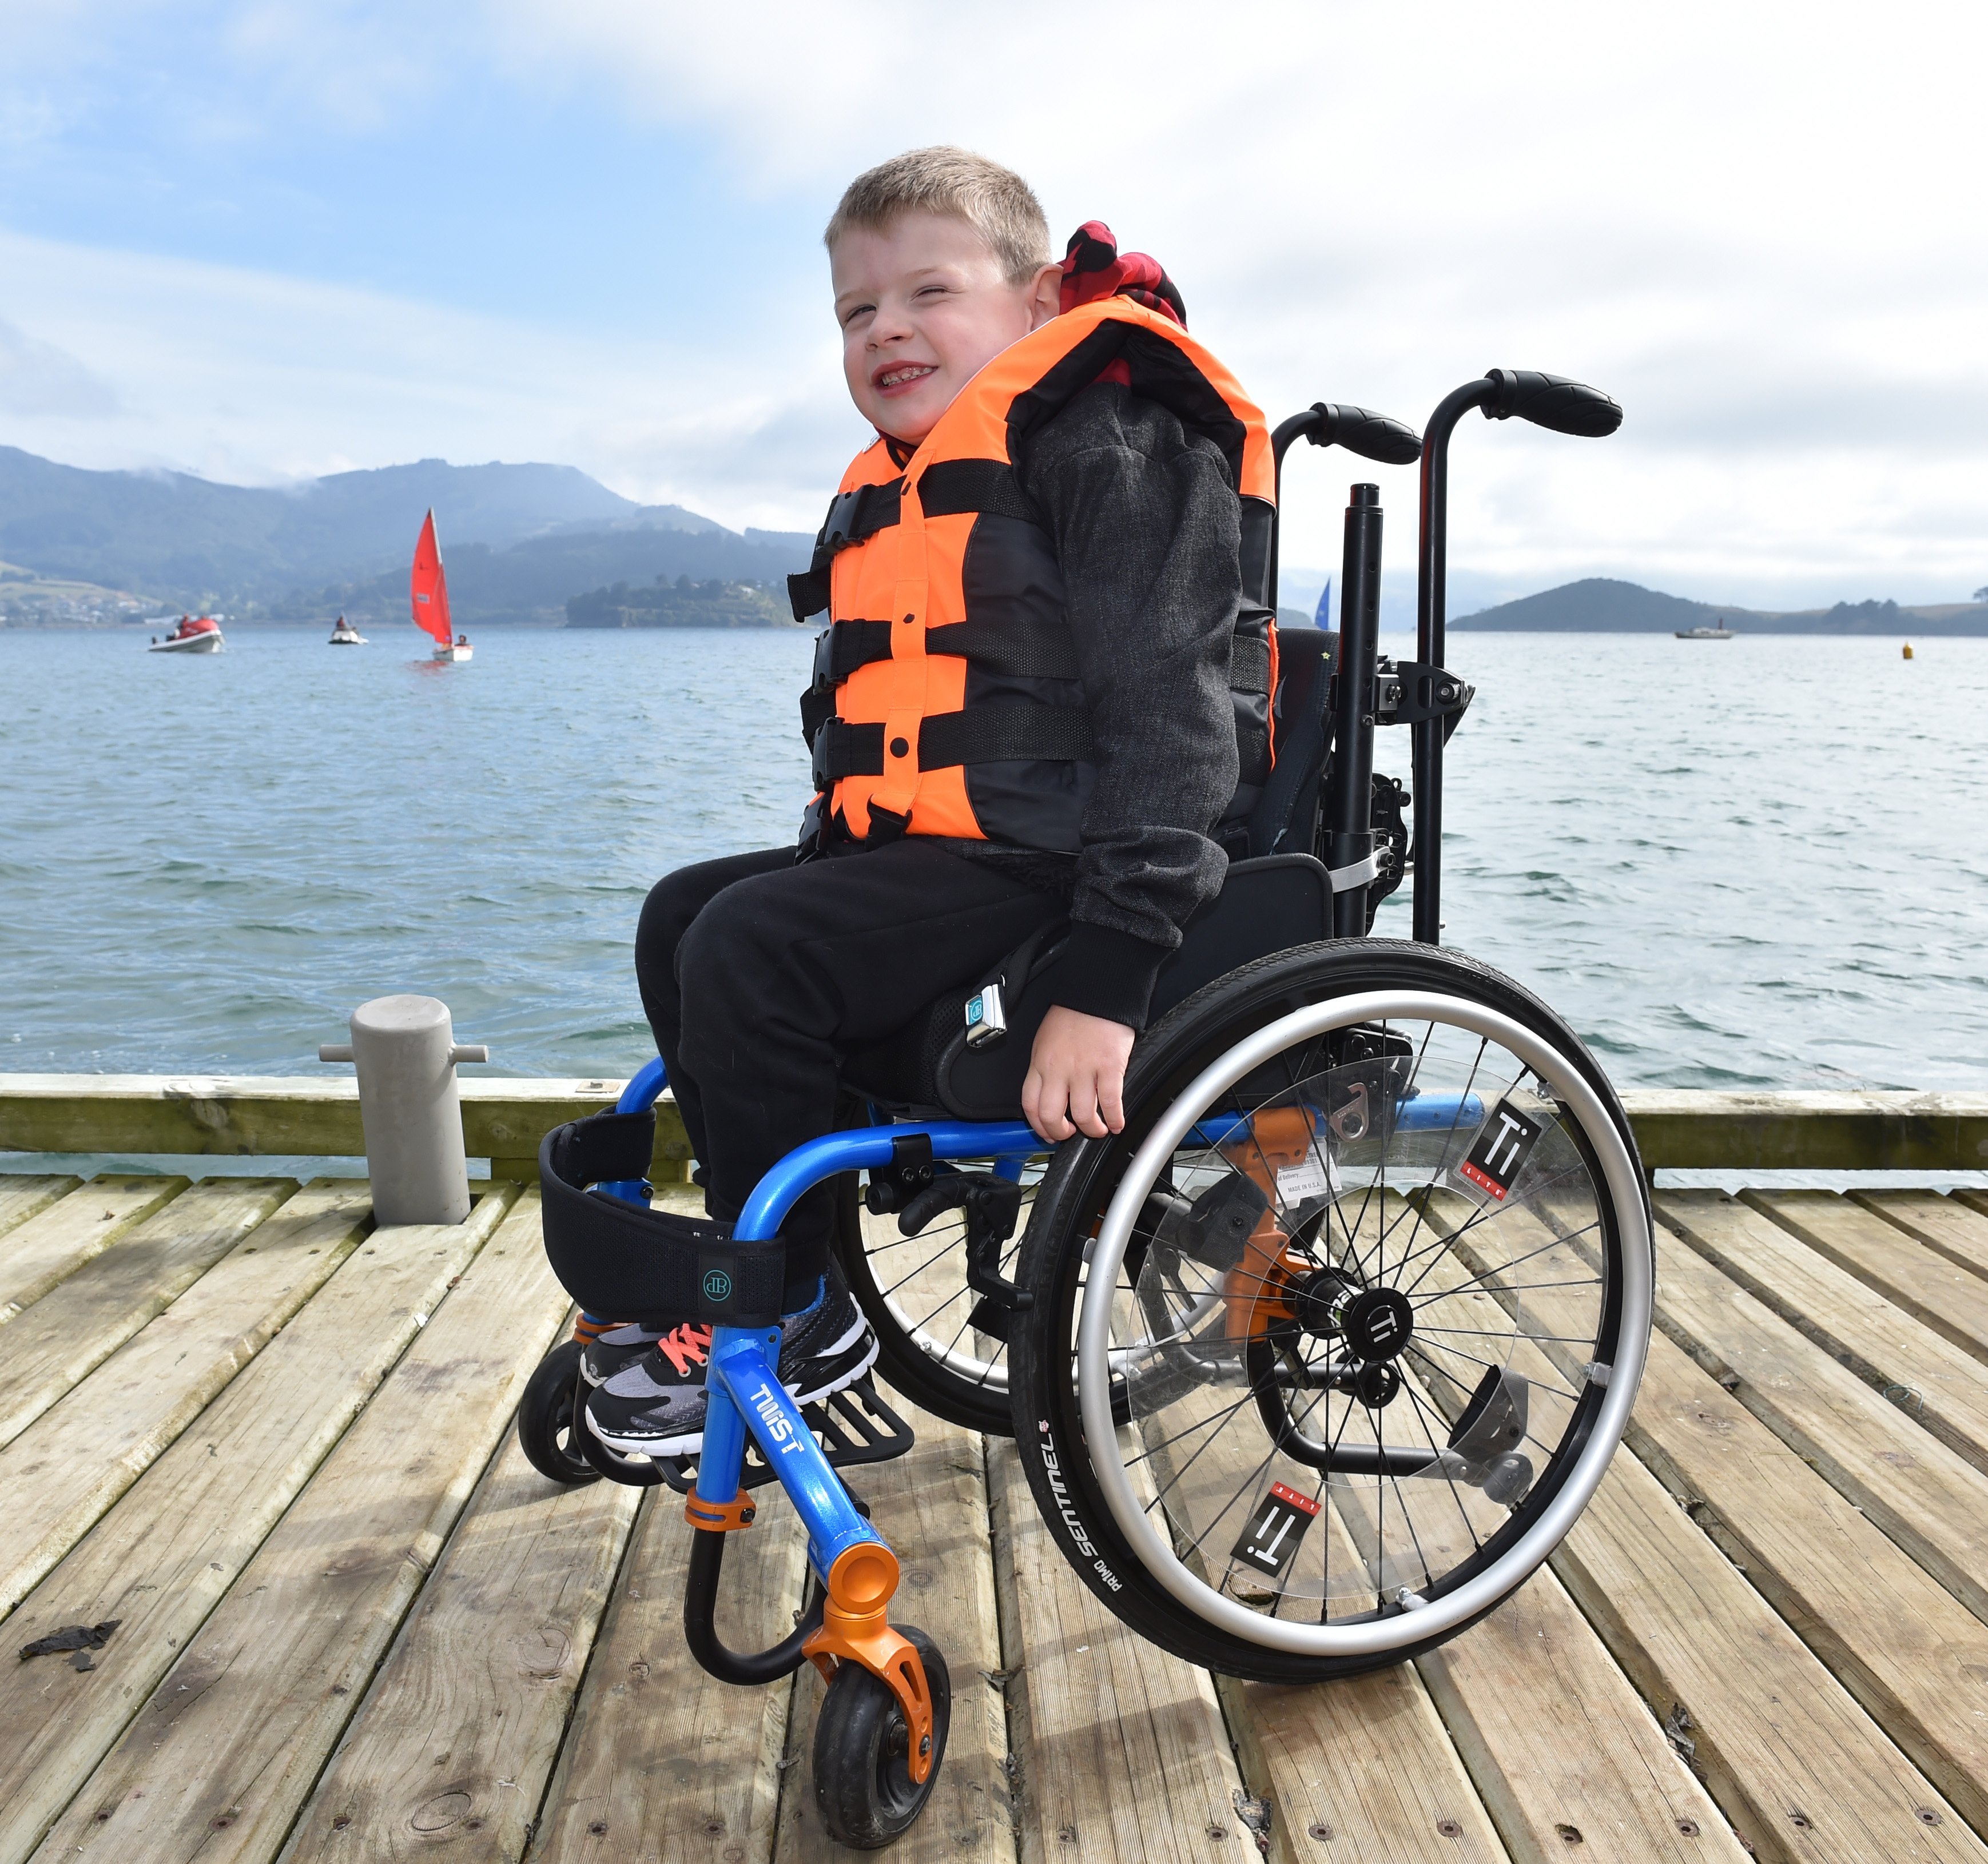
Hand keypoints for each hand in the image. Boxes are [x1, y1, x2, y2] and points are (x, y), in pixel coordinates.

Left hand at [1023, 1006, 1135, 1143]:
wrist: (1098, 992)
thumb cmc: (1073, 1014)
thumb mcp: (1045, 1041)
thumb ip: (1045, 1068)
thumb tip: (1050, 1094)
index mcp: (1040, 1063)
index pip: (1030, 1104)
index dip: (1038, 1125)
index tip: (1047, 1132)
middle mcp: (1059, 1069)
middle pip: (1051, 1115)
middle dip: (1060, 1133)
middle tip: (1070, 1134)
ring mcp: (1084, 1069)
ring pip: (1082, 1115)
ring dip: (1091, 1129)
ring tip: (1097, 1129)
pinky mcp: (1109, 1067)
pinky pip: (1110, 1103)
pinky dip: (1114, 1119)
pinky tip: (1117, 1123)